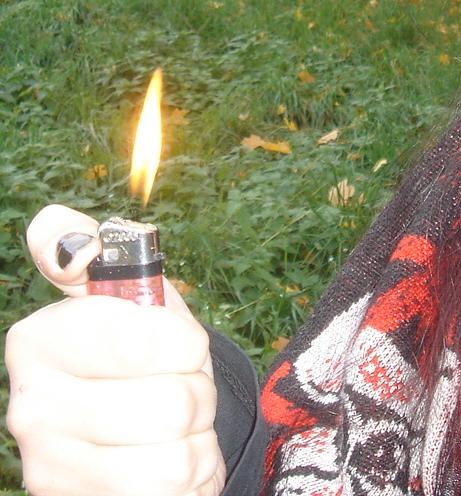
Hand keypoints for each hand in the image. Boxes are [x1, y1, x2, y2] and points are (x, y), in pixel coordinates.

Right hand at [6, 205, 225, 495]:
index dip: (183, 343)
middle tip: (179, 387)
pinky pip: (170, 490)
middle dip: (195, 392)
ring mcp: (50, 469)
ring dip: (196, 435)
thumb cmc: (145, 349)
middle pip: (170, 403)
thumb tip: (51, 225)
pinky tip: (171, 463)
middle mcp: (30, 408)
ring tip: (176, 425)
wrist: (144, 430)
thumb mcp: (134, 291)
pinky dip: (191, 475)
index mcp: (39, 340)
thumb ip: (95, 250)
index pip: (141, 341)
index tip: (180, 343)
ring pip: (175, 452)